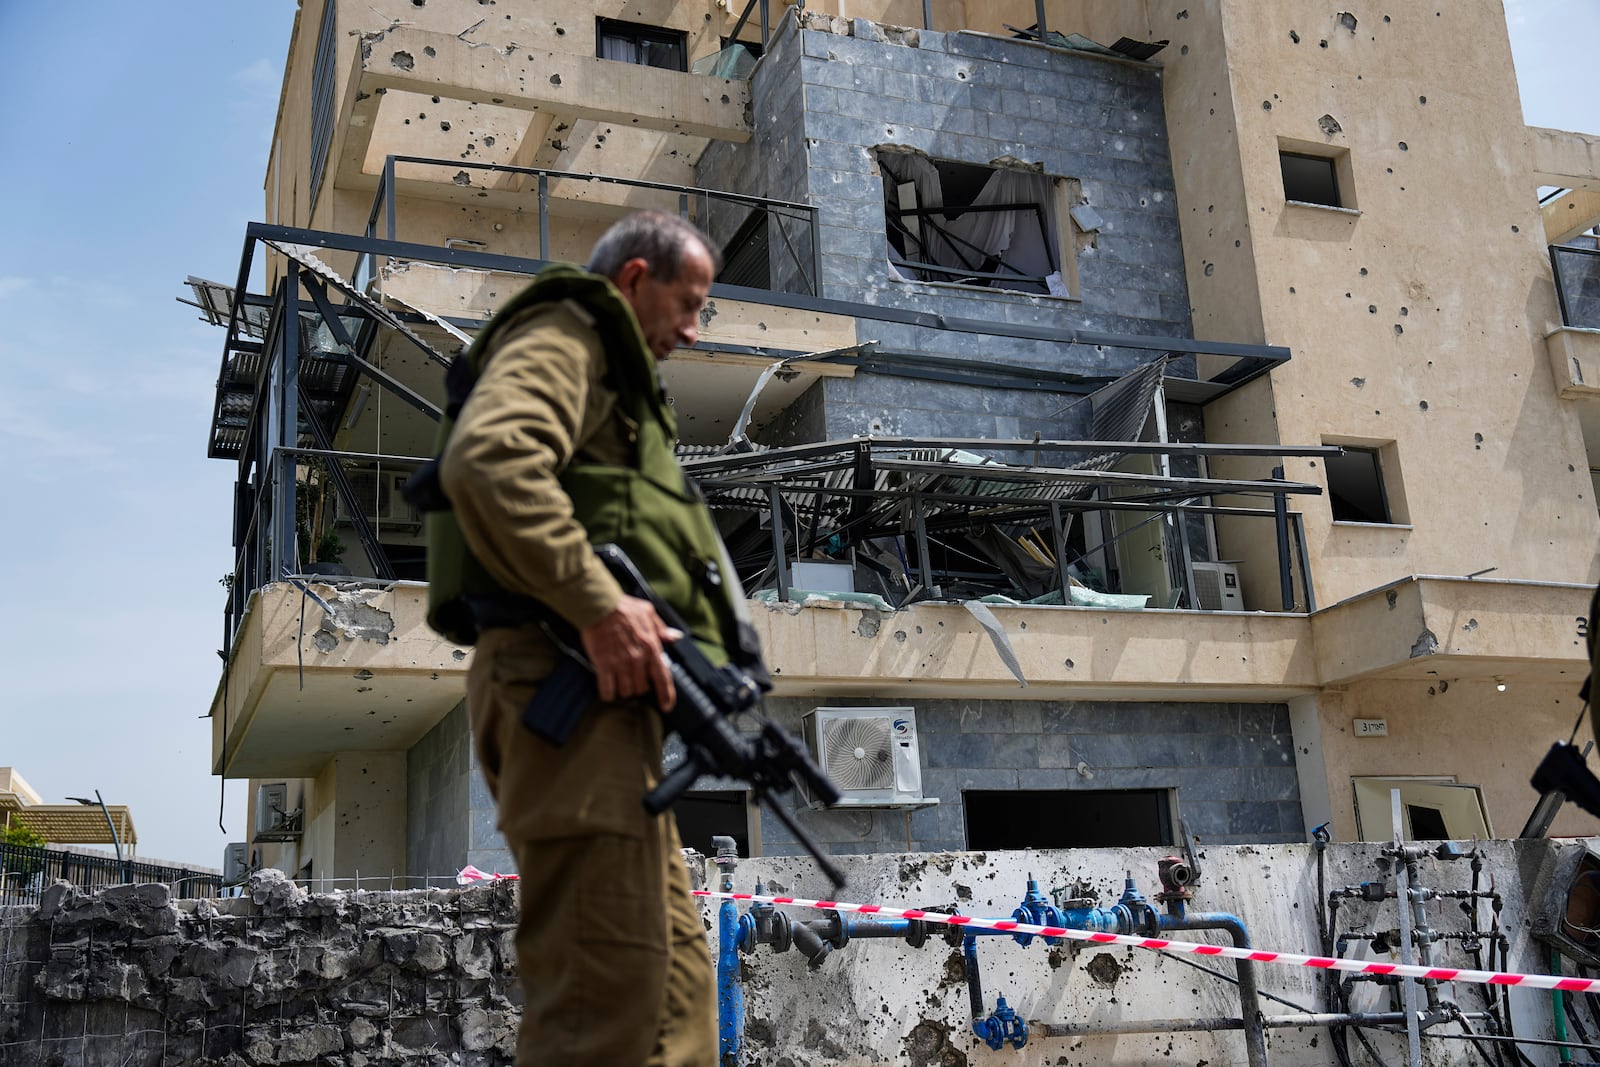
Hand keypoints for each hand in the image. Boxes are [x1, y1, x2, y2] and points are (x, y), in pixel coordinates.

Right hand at [579, 595, 681, 709]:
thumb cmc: (623, 607)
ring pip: (626, 692)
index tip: (666, 706)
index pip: (663, 678)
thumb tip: (676, 637)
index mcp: (652, 647)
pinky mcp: (603, 666)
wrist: (599, 605)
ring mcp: (621, 664)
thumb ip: (662, 628)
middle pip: (642, 688)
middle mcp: (638, 659)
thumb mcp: (648, 612)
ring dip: (623, 690)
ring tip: (618, 680)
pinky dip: (608, 693)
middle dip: (638, 686)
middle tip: (630, 677)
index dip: (667, 696)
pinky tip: (607, 688)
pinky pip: (608, 691)